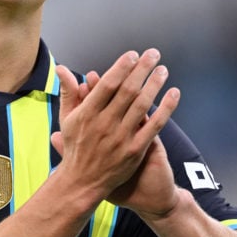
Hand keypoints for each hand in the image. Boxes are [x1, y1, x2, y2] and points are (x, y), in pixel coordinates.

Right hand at [51, 49, 179, 209]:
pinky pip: (154, 126)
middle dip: (142, 69)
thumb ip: (69, 92)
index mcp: (87, 114)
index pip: (108, 84)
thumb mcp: (67, 119)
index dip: (122, 67)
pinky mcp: (135, 151)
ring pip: (142, 105)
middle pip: (128, 90)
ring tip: (163, 70)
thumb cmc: (75, 148)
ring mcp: (121, 138)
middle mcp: (104, 124)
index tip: (133, 54)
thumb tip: (62, 68)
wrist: (82, 183)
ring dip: (154, 84)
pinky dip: (166, 109)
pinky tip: (174, 94)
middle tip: (153, 54)